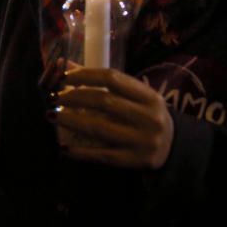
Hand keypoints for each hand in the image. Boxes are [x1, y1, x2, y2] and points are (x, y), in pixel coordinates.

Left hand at [53, 67, 174, 169]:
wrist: (175, 148)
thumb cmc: (146, 116)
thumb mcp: (135, 96)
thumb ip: (104, 81)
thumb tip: (65, 65)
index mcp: (150, 97)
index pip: (112, 78)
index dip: (84, 75)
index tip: (63, 77)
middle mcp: (149, 118)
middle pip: (103, 101)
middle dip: (73, 98)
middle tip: (53, 97)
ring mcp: (143, 141)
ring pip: (99, 128)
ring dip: (70, 121)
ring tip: (50, 115)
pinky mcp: (135, 160)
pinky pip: (101, 155)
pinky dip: (80, 151)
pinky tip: (63, 147)